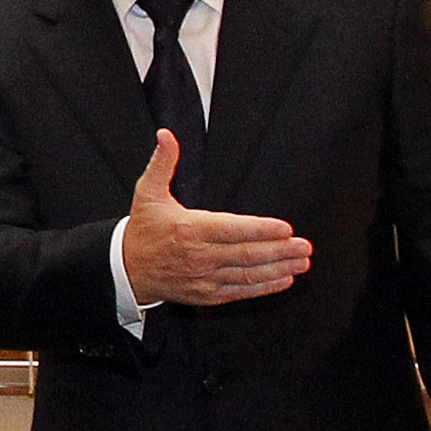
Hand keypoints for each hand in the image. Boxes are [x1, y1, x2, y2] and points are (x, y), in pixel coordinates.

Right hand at [118, 132, 310, 306]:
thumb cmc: (143, 229)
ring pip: (246, 275)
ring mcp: (203, 278)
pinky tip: (283, 280)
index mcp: (189, 229)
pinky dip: (262, 288)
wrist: (125, 270)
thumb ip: (162, 162)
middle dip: (279, 251)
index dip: (260, 230)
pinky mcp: (205, 295)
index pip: (232, 230)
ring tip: (302, 263)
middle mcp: (198, 256)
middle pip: (246, 255)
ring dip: (278, 269)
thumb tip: (166, 135)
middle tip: (305, 247)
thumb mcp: (147, 192)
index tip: (285, 228)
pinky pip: (238, 292)